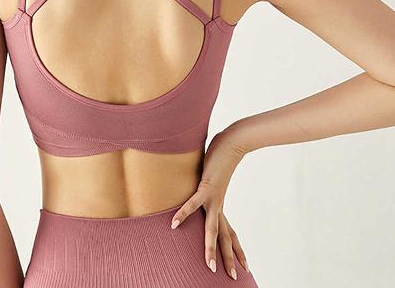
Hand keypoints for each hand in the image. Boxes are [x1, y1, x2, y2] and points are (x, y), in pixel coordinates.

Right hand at [170, 129, 249, 278]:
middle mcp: (219, 204)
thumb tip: (199, 184)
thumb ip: (205, 183)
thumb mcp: (213, 176)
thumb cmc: (223, 156)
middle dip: (230, 257)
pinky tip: (175, 224)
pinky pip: (193, 204)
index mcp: (220, 204)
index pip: (230, 232)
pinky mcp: (206, 187)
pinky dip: (183, 213)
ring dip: (211, 247)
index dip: (237, 249)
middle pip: (225, 236)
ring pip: (213, 228)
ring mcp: (214, 198)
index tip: (244, 265)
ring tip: (210, 266)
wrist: (233, 143)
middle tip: (234, 277)